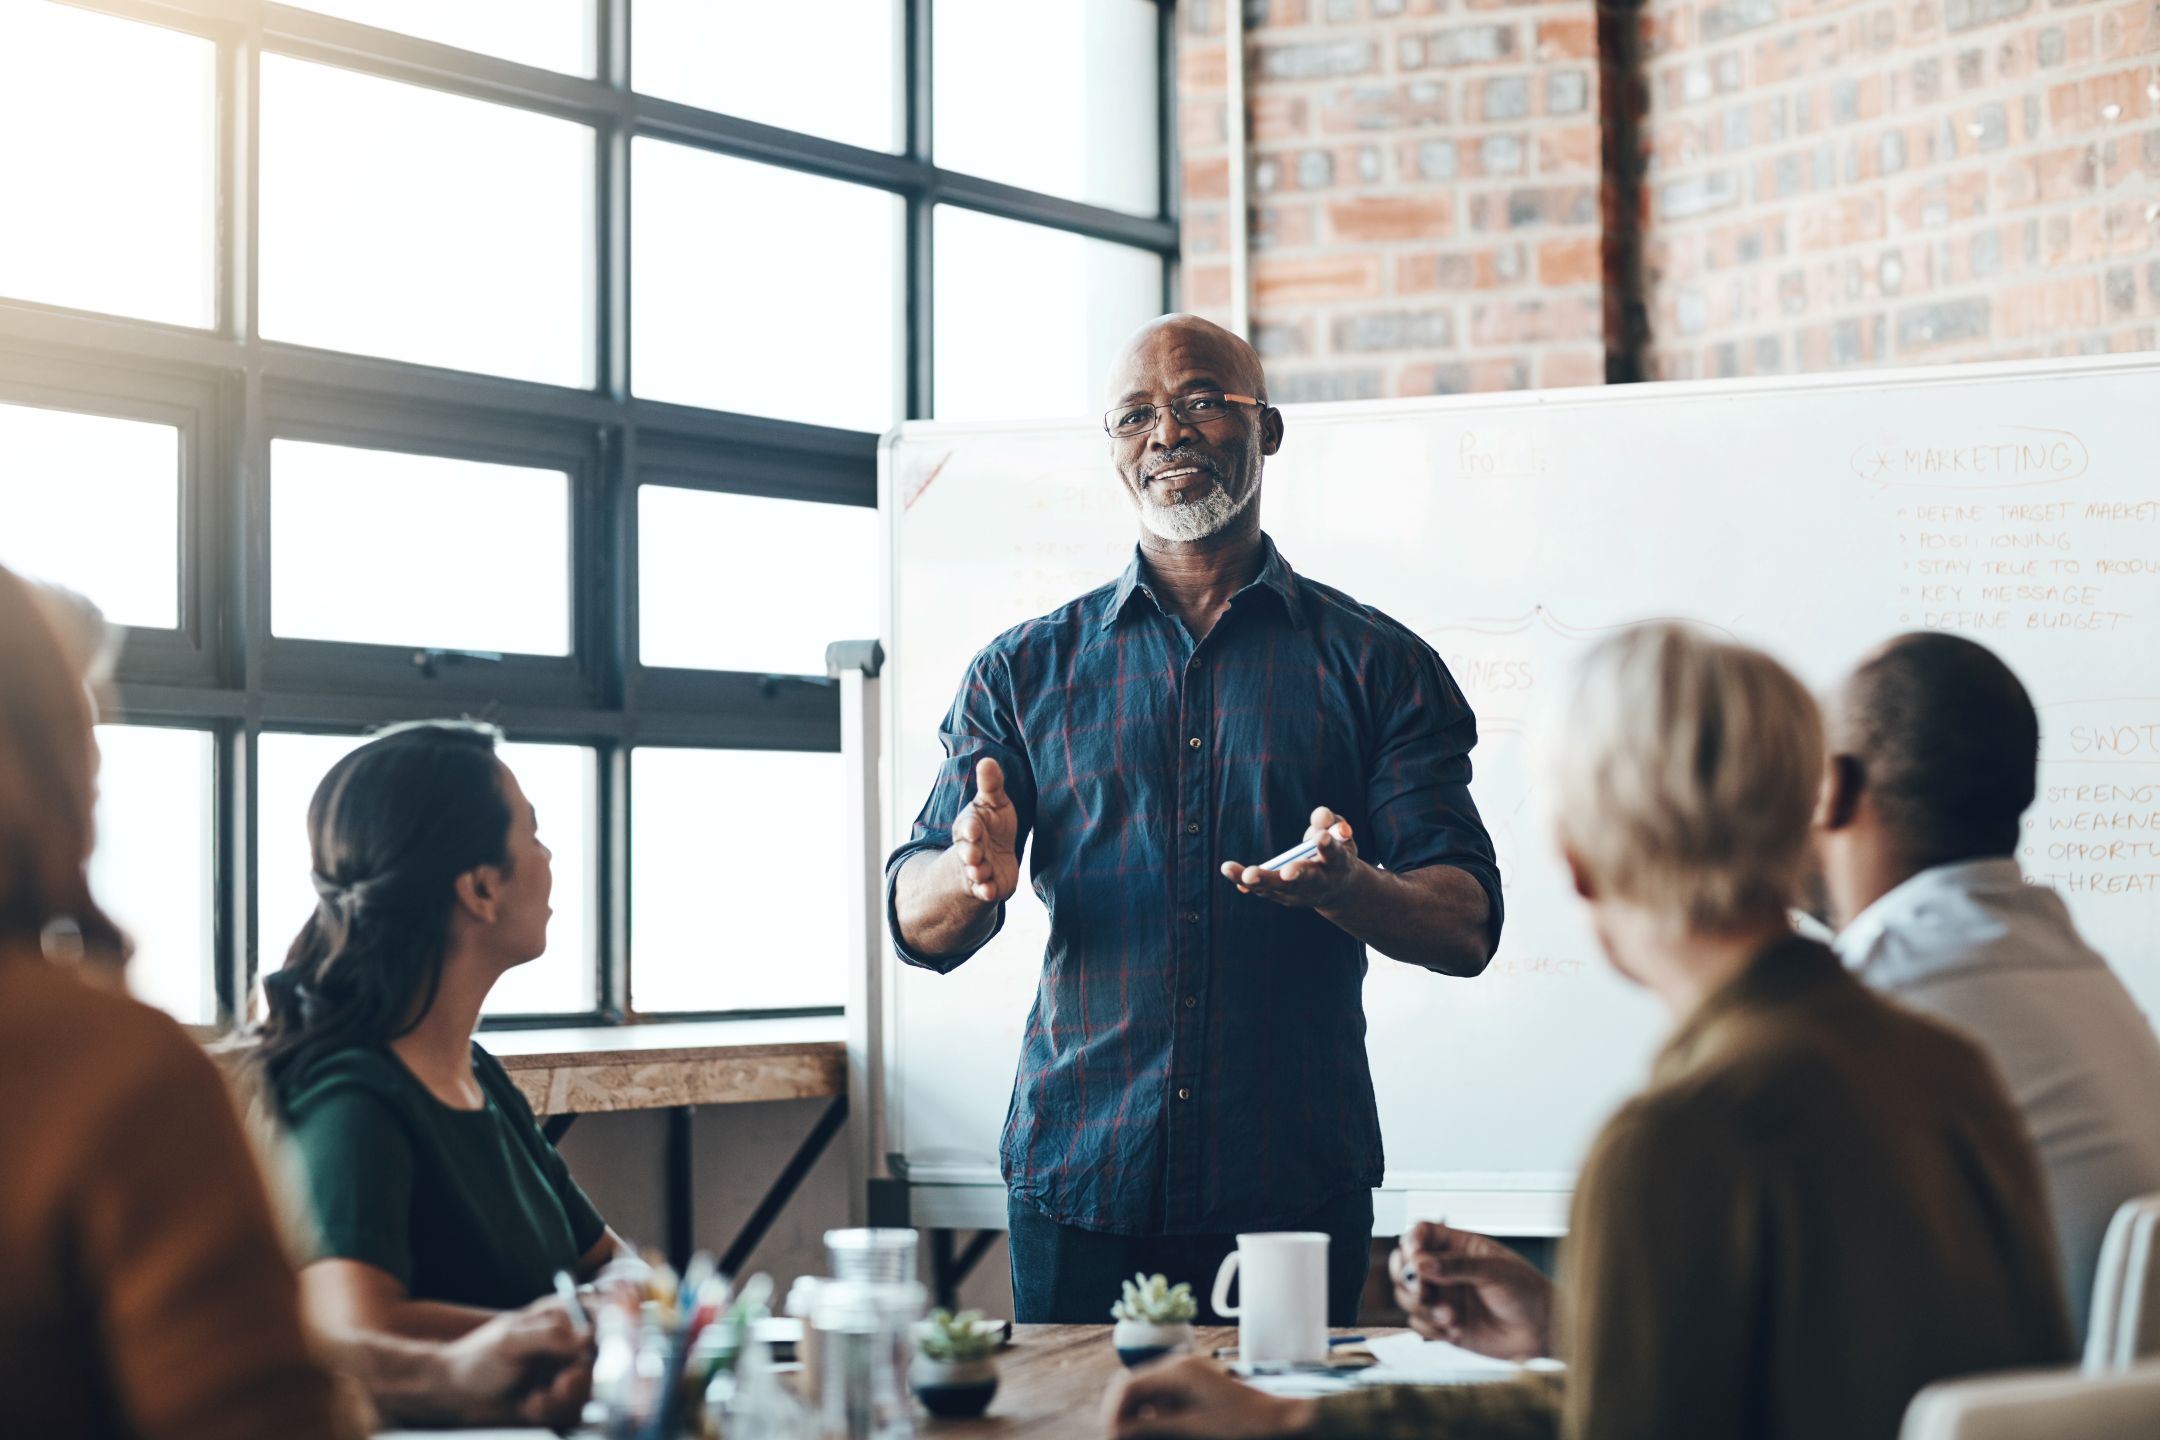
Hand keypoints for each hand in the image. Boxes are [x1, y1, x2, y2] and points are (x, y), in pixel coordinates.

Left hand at [440, 1297, 592, 1430]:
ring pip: (588, 1387)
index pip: (603, 1316)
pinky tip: (530, 1405)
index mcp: (560, 1315)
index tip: (597, 1354)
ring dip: (562, 1400)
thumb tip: (589, 1336)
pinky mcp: (559, 1396)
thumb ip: (550, 1336)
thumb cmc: (477, 1358)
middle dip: (580, 1379)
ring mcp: (564, 1369)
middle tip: (559, 1387)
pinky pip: (572, 1408)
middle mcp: (568, 1341)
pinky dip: (551, 1411)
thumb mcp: (511, 1341)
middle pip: (602, 1359)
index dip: (612, 1333)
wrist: (456, 1393)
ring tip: (535, 1401)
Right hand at [950, 757, 1021, 905]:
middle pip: (966, 852)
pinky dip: (985, 892)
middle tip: (974, 854)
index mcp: (969, 827)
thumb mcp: (992, 804)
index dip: (970, 828)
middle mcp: (970, 850)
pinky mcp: (989, 886)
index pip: (967, 827)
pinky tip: (988, 891)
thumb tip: (988, 760)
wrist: (994, 858)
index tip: (974, 829)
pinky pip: (985, 891)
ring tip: (980, 872)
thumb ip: (991, 785)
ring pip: (975, 872)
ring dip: (977, 872)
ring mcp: (978, 870)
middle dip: (969, 853)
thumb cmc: (992, 826)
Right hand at [1103, 1356, 1315, 1439]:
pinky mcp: (1198, 1384)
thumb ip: (1151, 1429)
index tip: (1111, 1438)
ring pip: (1147, 1391)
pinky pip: (1164, 1396)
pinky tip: (1157, 1430)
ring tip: (1134, 1437)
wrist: (1282, 1421)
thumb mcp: (1191, 1430)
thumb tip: (1117, 1431)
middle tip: (1116, 1439)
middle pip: (1134, 1385)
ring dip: (1136, 1415)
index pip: (1128, 1386)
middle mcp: (1180, 1365)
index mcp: (1177, 1371)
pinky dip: (1154, 1414)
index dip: (1113, 1414)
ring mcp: (1189, 1373)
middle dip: (1121, 1413)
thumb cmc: (1242, 1427)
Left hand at [1220, 807, 1362, 908]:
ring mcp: (1300, 892)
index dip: (1328, 846)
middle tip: (1287, 873)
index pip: (1334, 854)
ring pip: (1280, 887)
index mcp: (1338, 864)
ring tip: (1247, 875)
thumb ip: (1330, 822)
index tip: (1321, 837)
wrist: (1338, 890)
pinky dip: (1247, 883)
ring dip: (1263, 881)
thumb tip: (1321, 814)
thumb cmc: (1336, 852)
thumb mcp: (1339, 835)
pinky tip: (1232, 875)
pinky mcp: (1283, 896)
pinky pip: (1263, 890)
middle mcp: (1321, 881)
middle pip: (1308, 878)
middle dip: (1298, 874)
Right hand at [1391, 1222, 1553, 1360]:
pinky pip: (1418, 1325)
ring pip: (1408, 1296)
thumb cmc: (1527, 1291)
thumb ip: (1456, 1266)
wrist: (1542, 1332)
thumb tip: (1420, 1263)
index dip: (1412, 1242)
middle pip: (1405, 1265)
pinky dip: (1430, 1329)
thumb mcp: (1494, 1271)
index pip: (1421, 1234)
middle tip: (1422, 1290)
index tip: (1415, 1257)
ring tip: (1450, 1316)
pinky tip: (1454, 1329)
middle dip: (1407, 1277)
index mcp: (1457, 1247)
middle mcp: (1445, 1271)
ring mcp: (1443, 1297)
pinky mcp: (1444, 1325)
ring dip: (1422, 1307)